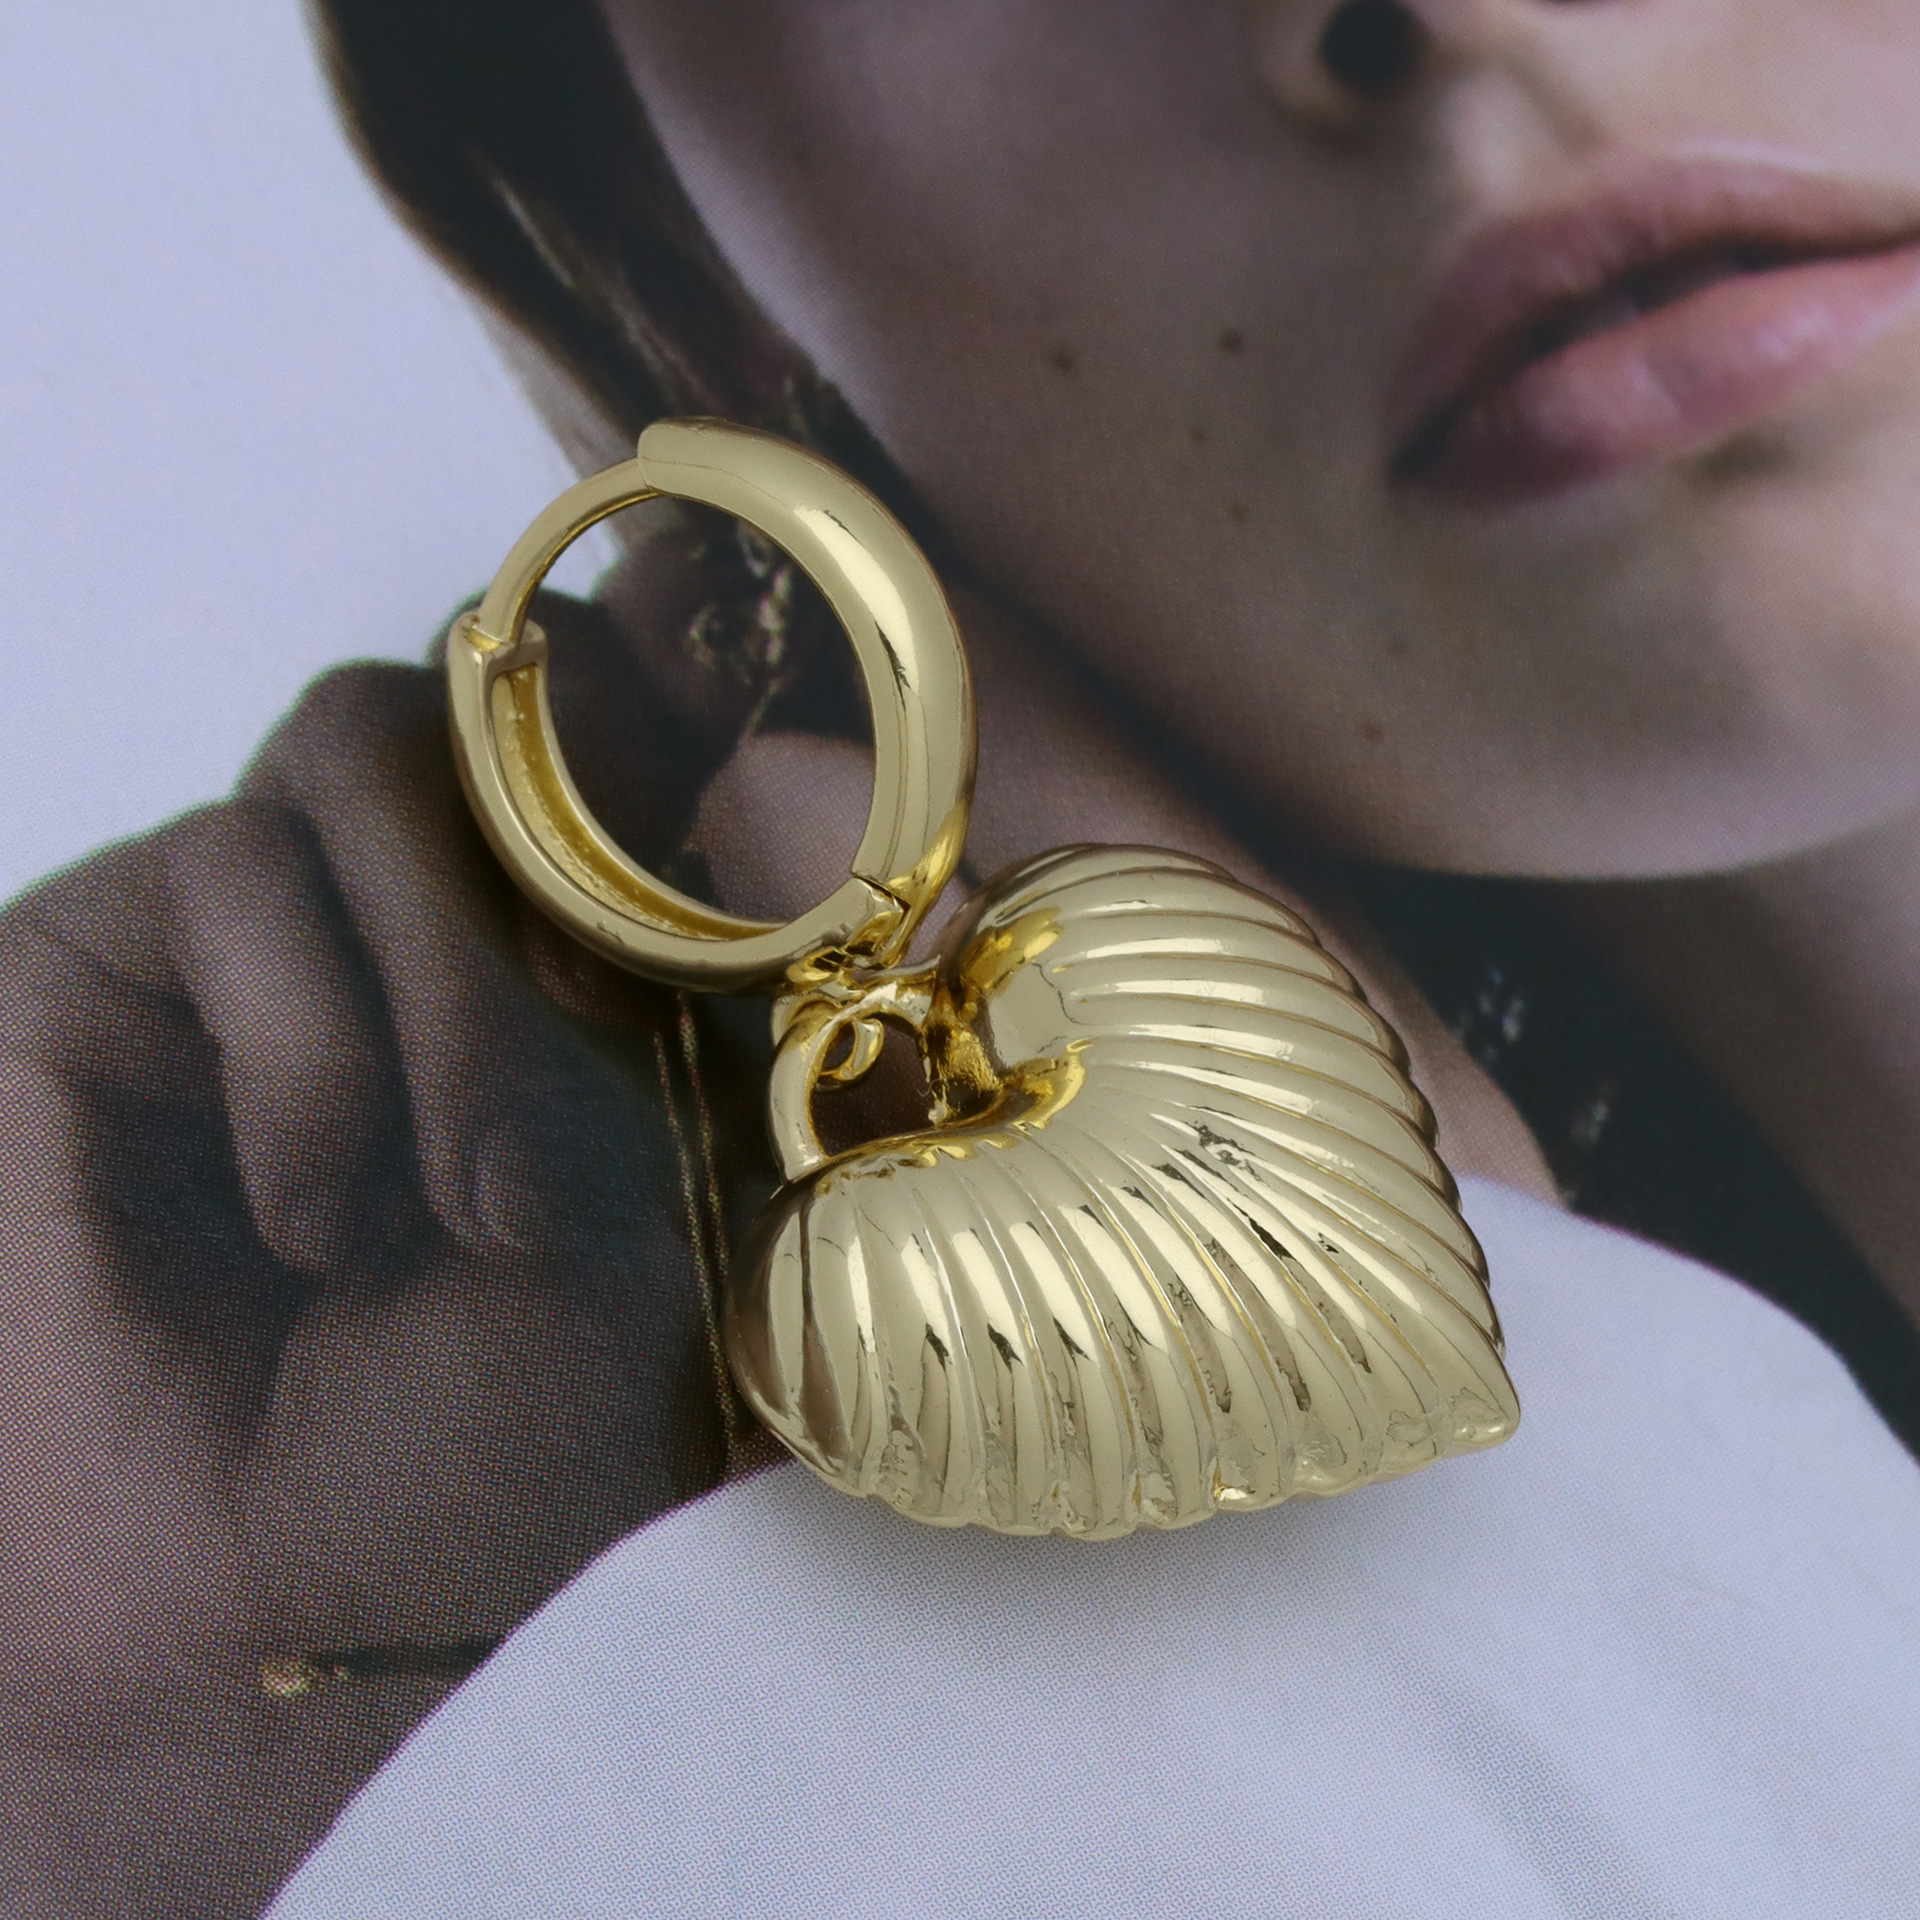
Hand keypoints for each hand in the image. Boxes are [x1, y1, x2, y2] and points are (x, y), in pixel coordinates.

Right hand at [0, 594, 752, 1916]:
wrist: (308, 1600)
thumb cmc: (508, 1430)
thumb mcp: (688, 1187)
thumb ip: (723, 981)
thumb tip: (799, 780)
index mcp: (590, 949)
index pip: (623, 711)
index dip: (669, 637)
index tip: (730, 618)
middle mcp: (434, 913)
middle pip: (494, 693)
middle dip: (560, 864)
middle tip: (606, 1047)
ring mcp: (271, 925)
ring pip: (367, 751)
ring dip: (446, 990)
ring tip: (456, 1205)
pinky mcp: (112, 958)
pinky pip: (231, 872)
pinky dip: (307, 1058)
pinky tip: (307, 1224)